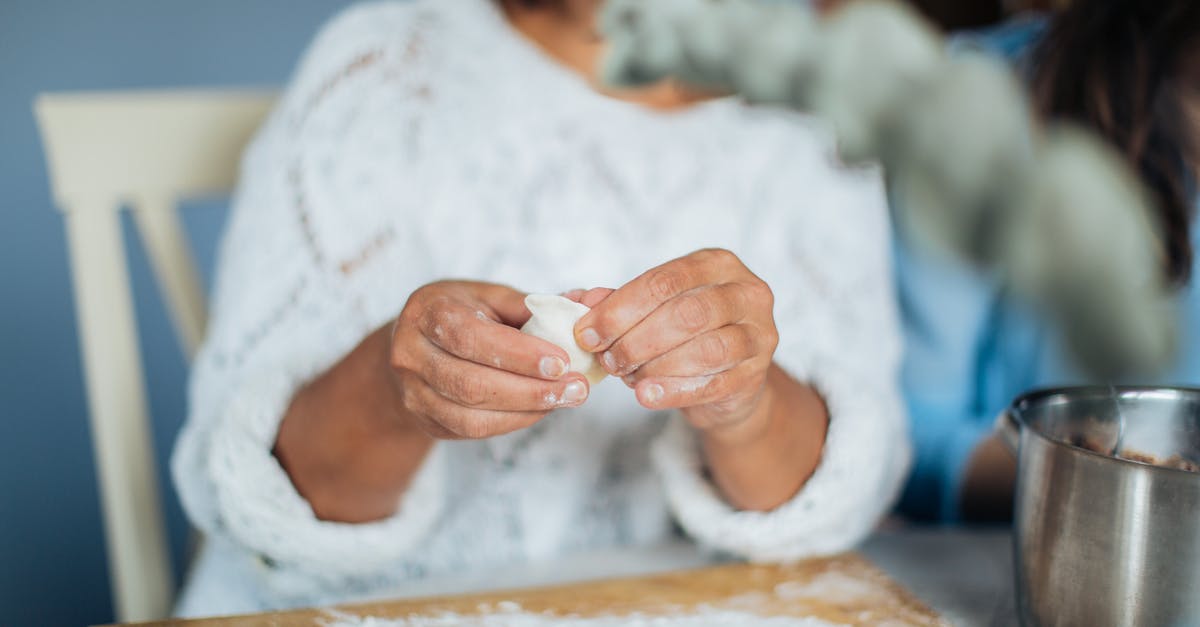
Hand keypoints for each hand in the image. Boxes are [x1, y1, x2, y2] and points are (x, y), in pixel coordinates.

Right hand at [390, 281, 590, 439]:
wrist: (414, 344)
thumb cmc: (460, 313)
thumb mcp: (488, 296)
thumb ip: (529, 305)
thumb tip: (581, 307)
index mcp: (427, 312)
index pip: (471, 338)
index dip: (518, 354)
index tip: (561, 362)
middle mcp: (410, 354)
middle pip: (471, 383)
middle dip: (530, 390)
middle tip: (575, 389)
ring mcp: (413, 392)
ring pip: (471, 415)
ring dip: (525, 411)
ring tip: (564, 400)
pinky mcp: (425, 420)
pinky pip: (472, 430)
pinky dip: (513, 422)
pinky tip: (540, 409)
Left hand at [573, 249, 778, 433]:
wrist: (728, 379)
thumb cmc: (687, 334)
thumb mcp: (653, 310)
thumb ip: (620, 303)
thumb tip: (582, 301)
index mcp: (717, 264)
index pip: (665, 281)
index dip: (620, 308)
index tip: (588, 333)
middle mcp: (746, 292)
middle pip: (686, 313)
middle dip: (636, 339)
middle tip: (607, 359)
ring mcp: (759, 334)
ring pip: (704, 349)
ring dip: (655, 365)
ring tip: (627, 376)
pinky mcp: (756, 374)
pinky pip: (713, 384)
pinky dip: (674, 390)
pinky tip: (646, 395)